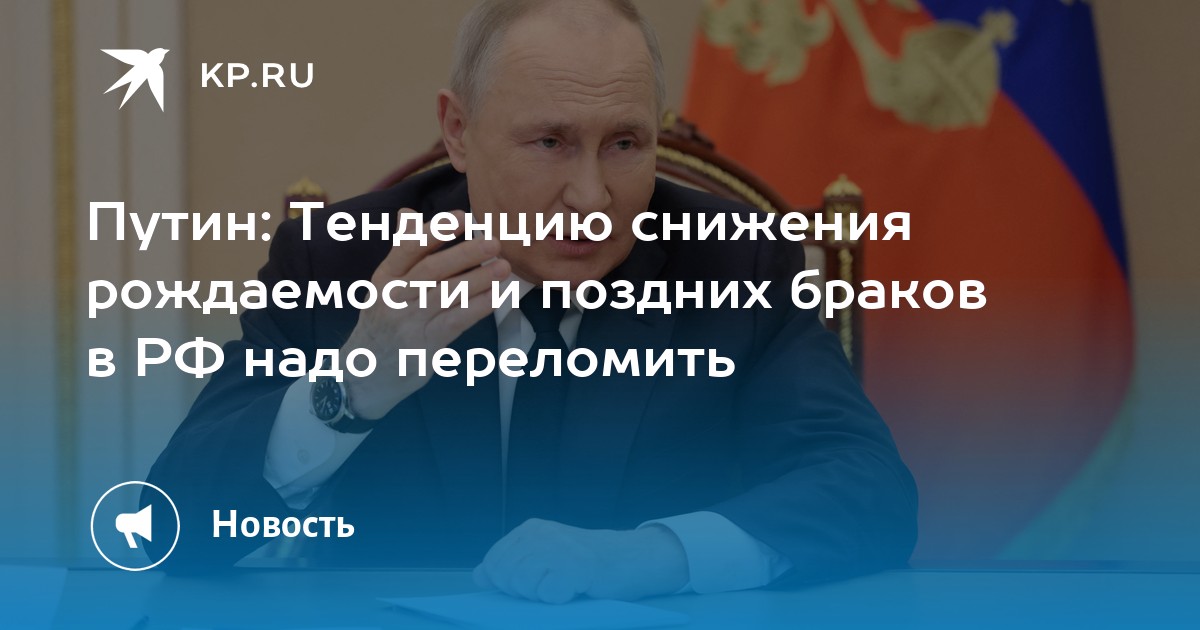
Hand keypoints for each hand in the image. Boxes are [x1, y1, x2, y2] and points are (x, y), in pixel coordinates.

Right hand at [341, 209, 509, 418]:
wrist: (365, 373)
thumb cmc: (383, 320)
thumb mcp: (384, 285)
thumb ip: (401, 250)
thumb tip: (408, 213)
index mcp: (384, 278)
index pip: (408, 248)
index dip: (436, 231)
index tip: (462, 218)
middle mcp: (394, 298)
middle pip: (431, 270)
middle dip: (465, 253)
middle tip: (493, 242)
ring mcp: (409, 322)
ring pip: (447, 295)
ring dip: (479, 279)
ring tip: (503, 267)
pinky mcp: (425, 345)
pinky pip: (456, 321)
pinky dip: (479, 306)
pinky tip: (497, 295)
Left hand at [473, 518, 689, 603]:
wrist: (629, 559)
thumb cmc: (585, 563)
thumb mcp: (543, 556)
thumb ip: (511, 564)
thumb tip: (480, 576)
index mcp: (530, 530)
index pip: (493, 563)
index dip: (505, 583)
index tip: (533, 582)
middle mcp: (541, 533)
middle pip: (505, 577)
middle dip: (524, 591)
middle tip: (552, 583)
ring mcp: (558, 547)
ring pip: (523, 586)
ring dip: (543, 595)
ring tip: (564, 584)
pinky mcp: (575, 565)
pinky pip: (547, 594)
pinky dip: (560, 598)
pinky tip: (574, 588)